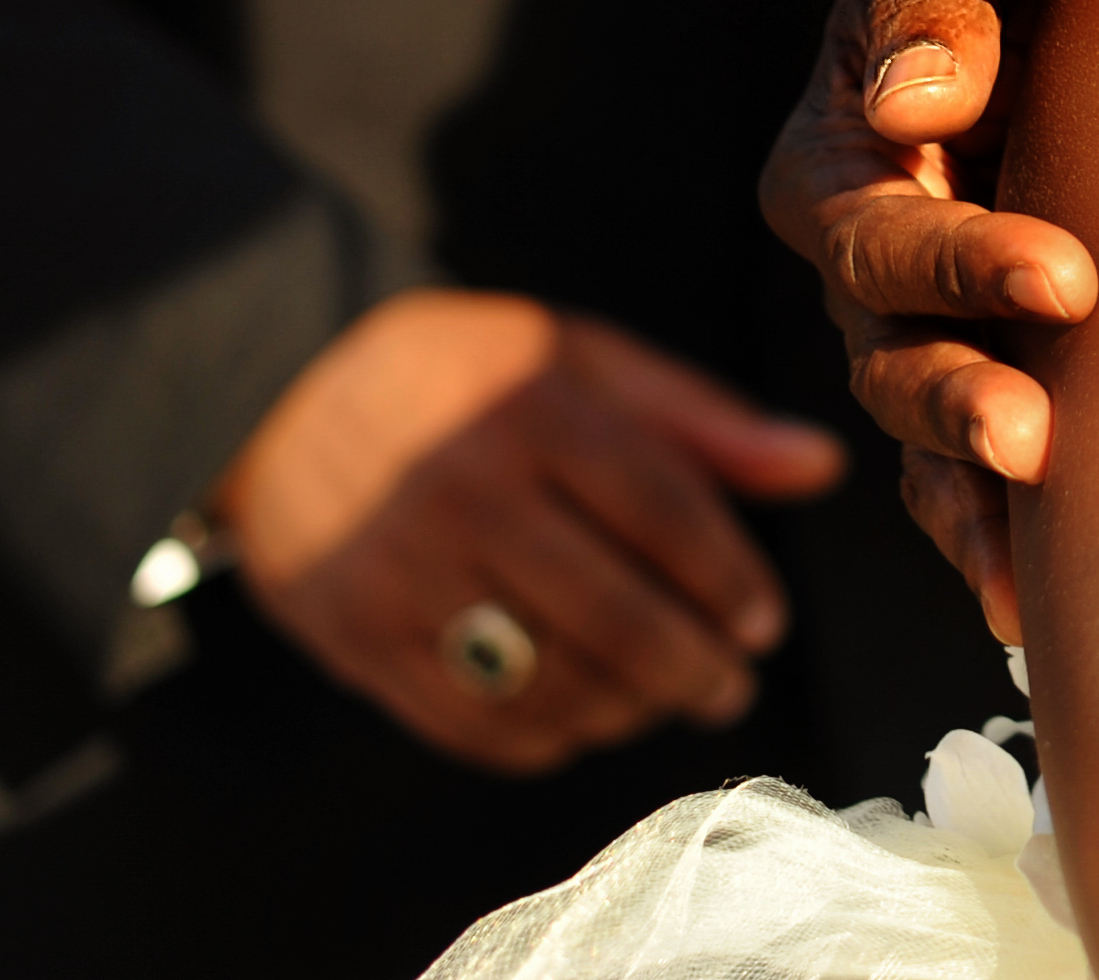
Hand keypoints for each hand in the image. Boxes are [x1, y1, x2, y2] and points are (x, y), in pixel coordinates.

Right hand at [215, 289, 844, 773]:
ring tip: (663, 699)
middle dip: (694, 668)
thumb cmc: (461, 374)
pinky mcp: (356, 636)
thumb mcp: (579, 359)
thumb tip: (823, 465)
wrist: (275, 391)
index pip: (665, 514)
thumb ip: (701, 420)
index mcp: (532, 411)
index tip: (766, 622)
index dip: (731, 580)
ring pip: (547, 679)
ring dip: (627, 709)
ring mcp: (403, 573)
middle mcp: (464, 492)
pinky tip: (582, 721)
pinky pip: (469, 720)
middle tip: (731, 686)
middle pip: (615, 614)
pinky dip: (542, 739)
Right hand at [760, 0, 1097, 640]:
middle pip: (886, 347)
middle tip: (1033, 442)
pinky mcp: (953, 374)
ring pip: (911, 426)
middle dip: (958, 400)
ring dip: (964, 491)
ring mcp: (897, 328)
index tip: (1070, 282)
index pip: (879, 225)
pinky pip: (946, 476)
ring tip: (1023, 560)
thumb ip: (938, 8)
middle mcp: (852, 251)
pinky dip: (978, 536)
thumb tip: (918, 102)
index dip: (966, 262)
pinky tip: (1019, 611)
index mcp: (838, 145)